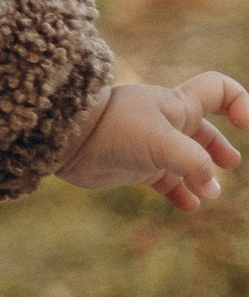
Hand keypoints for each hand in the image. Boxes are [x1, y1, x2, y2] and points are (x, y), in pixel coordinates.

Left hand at [57, 73, 248, 211]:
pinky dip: (180, 192)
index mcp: (177, 104)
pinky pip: (165, 180)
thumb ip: (193, 162)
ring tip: (207, 193)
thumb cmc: (114, 130)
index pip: (218, 89)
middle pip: (203, 129)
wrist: (66, 139)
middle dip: (218, 146)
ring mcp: (150, 144)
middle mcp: (166, 121)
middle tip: (229, 163)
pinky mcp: (134, 166)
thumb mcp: (162, 143)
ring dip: (201, 175)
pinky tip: (189, 206)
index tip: (245, 124)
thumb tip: (210, 186)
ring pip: (186, 159)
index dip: (239, 101)